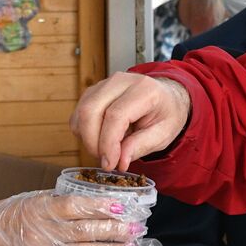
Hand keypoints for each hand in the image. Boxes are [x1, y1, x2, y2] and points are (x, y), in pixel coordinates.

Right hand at [0, 191, 136, 245]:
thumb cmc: (6, 220)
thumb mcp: (31, 202)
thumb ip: (58, 204)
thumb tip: (95, 204)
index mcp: (40, 209)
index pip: (75, 206)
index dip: (100, 206)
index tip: (122, 205)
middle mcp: (43, 233)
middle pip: (85, 232)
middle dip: (114, 230)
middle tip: (136, 228)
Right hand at [70, 73, 191, 170]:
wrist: (166, 97)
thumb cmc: (166, 114)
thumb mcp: (164, 134)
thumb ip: (142, 146)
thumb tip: (120, 161)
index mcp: (144, 90)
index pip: (116, 115)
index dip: (108, 143)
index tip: (110, 164)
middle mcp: (122, 81)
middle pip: (91, 111)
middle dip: (92, 143)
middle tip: (106, 161)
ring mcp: (105, 84)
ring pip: (81, 112)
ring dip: (87, 138)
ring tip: (107, 150)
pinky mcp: (94, 91)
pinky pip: (79, 114)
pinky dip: (84, 132)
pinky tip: (101, 138)